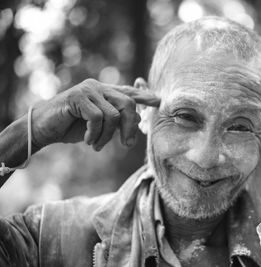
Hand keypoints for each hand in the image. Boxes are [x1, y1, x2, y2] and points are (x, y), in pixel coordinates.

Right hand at [31, 78, 159, 150]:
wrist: (44, 128)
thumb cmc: (72, 127)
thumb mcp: (100, 125)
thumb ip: (117, 120)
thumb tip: (139, 121)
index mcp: (105, 92)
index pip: (128, 92)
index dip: (144, 96)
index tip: (158, 101)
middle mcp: (99, 87)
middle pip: (128, 104)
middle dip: (130, 127)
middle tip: (127, 145)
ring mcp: (88, 90)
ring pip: (113, 115)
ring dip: (107, 136)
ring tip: (96, 145)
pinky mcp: (77, 97)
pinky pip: (97, 118)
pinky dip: (95, 134)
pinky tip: (88, 140)